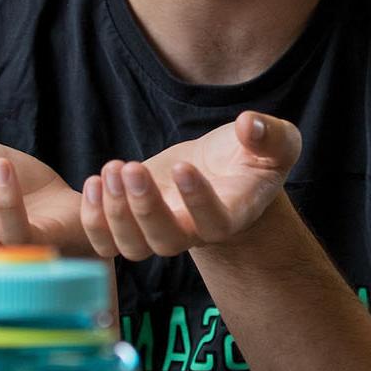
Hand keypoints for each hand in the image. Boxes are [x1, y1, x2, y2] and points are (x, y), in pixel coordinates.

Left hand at [80, 111, 301, 260]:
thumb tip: (250, 124)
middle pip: (167, 241)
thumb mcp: (276, 142)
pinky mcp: (135, 223)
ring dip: (115, 213)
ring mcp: (162, 232)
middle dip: (145, 207)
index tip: (184, 166)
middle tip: (131, 167)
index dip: (198, 201)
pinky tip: (94, 182)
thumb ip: (270, 136)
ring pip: (134, 246)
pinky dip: (95, 220)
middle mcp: (195, 233)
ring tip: (111, 169)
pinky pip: (108, 241)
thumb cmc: (252, 156)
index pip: (215, 223)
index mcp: (233, 216)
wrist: (224, 171)